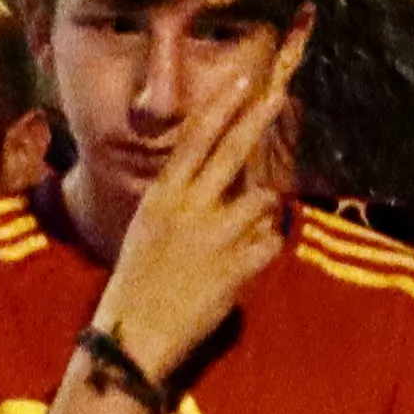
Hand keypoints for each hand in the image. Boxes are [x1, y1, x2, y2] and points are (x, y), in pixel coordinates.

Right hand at [89, 24, 306, 374]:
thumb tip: (218, 176)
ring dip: (264, 212)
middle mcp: (188, 208)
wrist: (134, 335)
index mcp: (162, 195)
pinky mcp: (236, 268)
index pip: (196, 139)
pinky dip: (266, 250)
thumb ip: (180, 197)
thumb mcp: (149, 227)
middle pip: (232, 152)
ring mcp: (214, 237)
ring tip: (245, 235)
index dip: (222, 107)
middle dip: (258, 118)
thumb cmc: (139, 281)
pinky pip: (270, 243)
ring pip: (263, 201)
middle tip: (280, 93)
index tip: (244, 79)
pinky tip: (245, 265)